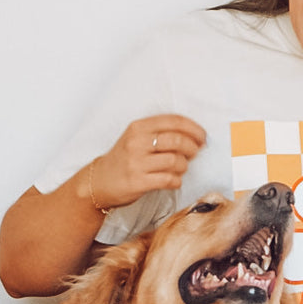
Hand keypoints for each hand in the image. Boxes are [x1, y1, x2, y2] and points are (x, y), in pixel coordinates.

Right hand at [87, 114, 206, 209]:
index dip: (194, 129)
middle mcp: (137, 142)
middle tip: (195, 153)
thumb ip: (160, 132)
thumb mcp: (136, 137)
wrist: (99, 181)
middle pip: (178, 140)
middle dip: (193, 148)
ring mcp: (136, 162)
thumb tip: (194, 136)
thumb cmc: (124, 158)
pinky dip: (177, 181)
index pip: (174, 121)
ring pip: (176, 161)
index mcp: (138, 127)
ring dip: (184, 166)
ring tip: (181, 168)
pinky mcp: (138, 182)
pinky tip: (174, 180)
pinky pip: (169, 180)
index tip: (203, 137)